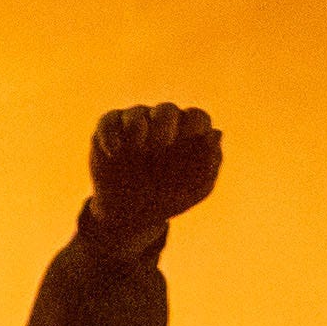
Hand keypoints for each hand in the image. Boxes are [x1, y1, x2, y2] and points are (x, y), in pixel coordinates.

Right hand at [90, 103, 224, 239]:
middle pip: (167, 110)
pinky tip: (115, 152)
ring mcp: (135, 125)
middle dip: (165, 125)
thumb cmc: (168, 198)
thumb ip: (209, 165)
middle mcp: (162, 125)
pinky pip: (110, 120)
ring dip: (138, 129)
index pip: (196, 118)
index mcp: (187, 135)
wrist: (130, 215)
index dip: (194, 125)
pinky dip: (112, 134)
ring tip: (139, 149)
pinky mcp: (109, 130)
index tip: (190, 139)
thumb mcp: (194, 190)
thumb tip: (216, 134)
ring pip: (137, 113)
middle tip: (159, 146)